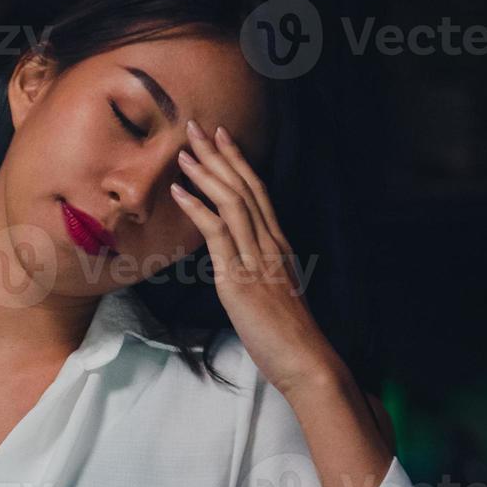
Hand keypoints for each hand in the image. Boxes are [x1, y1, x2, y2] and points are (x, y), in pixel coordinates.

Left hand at [168, 119, 344, 396]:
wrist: (306, 360)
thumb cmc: (289, 335)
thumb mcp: (276, 292)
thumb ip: (259, 270)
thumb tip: (237, 261)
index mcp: (279, 245)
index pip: (259, 192)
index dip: (239, 161)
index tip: (223, 137)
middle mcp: (270, 244)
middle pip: (245, 187)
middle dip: (219, 155)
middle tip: (197, 126)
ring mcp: (256, 258)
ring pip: (232, 202)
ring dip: (206, 173)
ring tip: (184, 151)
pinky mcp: (240, 277)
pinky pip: (219, 233)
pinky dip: (198, 208)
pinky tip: (180, 191)